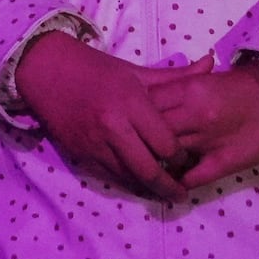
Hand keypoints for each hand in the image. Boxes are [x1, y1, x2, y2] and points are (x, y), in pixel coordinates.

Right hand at [19, 26, 183, 200]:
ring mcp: (94, 144)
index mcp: (130, 103)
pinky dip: (126, 183)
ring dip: (148, 189)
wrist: (46, 71)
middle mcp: (112, 126)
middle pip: (148, 169)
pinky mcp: (80, 155)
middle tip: (181, 193)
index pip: (165, 142)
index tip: (187, 159)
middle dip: (168, 186)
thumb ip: (176, 77)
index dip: (180, 156)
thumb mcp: (136, 71)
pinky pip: (109, 177)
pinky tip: (139, 185)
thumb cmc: (97, 69)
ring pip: (128, 178)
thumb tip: (211, 64)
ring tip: (164, 192)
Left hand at [140, 60, 258, 191]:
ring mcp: (209, 139)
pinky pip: (192, 177)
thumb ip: (177, 87)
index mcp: (190, 89)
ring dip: (157, 163)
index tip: (129, 121)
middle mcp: (195, 113)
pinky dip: (178, 183)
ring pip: (168, 155)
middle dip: (140, 139)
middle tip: (133, 147)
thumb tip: (144, 97)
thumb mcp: (206, 80)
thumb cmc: (242, 88)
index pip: (148, 103)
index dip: (135, 114)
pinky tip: (172, 185)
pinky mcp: (223, 161)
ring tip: (149, 168)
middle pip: (152, 130)